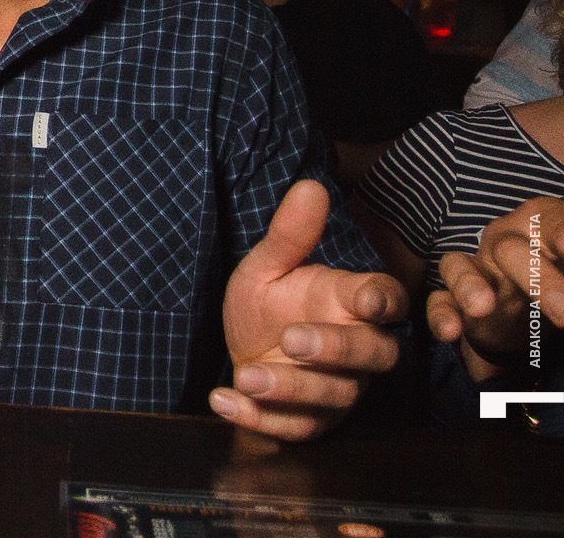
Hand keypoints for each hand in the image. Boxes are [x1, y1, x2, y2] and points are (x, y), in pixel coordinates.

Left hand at [214, 179, 407, 439]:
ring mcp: (338, 390)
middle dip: (335, 349)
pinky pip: (295, 428)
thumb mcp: (267, 267)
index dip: (382, 301)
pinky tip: (224, 400)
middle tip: (291, 339)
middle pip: (373, 354)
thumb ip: (289, 234)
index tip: (366, 299)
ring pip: (334, 396)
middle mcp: (357, 350)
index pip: (387, 300)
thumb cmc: (268, 305)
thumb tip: (310, 185)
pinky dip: (259, 419)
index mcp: (352, 303)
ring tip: (247, 375)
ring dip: (290, 388)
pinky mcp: (310, 422)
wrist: (245, 350)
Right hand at [427, 196, 563, 380]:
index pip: (553, 223)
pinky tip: (451, 332)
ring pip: (460, 268)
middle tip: (562, 311)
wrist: (533, 312)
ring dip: (468, 286)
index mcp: (539, 224)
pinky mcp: (453, 299)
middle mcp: (502, 240)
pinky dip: (441, 316)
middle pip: (509, 250)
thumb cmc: (558, 276)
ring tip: (481, 308)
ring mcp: (474, 269)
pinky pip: (439, 302)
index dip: (563, 236)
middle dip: (537, 279)